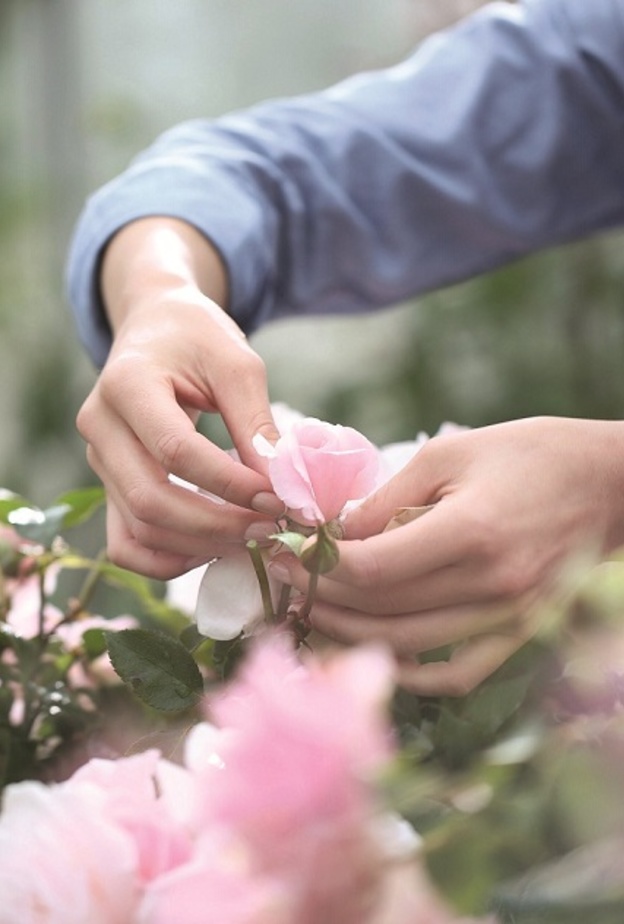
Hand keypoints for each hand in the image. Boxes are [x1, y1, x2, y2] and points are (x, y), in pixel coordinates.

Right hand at [77, 218, 281, 579]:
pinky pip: (126, 543)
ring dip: (200, 546)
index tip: (278, 496)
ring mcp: (98, 461)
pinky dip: (168, 560)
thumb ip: (255, 422)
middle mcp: (100, 426)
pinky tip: (213, 549)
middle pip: (150, 500)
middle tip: (271, 528)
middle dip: (218, 524)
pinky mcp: (108, 485)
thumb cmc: (198, 339)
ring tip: (253, 538)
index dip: (229, 483)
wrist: (155, 328)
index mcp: (126, 384)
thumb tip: (281, 485)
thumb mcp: (235, 363)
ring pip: (139, 529)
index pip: (176, 451)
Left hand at [270, 417, 623, 694]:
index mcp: (471, 531)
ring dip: (352, 634)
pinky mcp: (521, 631)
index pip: (373, 568)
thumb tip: (333, 531)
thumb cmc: (530, 454)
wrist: (608, 483)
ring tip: (312, 614)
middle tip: (286, 580)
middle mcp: (490, 584)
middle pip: (383, 610)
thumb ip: (388, 498)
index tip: (288, 550)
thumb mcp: (451, 455)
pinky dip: (413, 673)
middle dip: (323, 595)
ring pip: (410, 646)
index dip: (319, 564)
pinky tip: (377, 654)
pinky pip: (460, 672)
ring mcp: (510, 616)